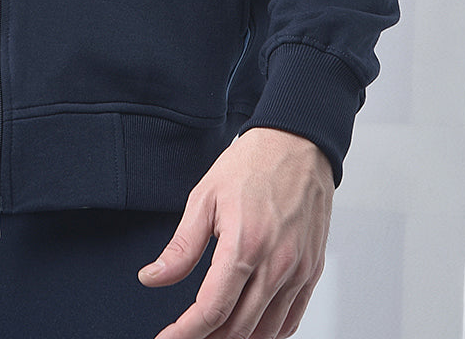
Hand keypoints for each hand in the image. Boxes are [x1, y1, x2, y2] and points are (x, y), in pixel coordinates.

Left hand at [138, 128, 332, 338]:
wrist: (297, 145)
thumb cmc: (252, 165)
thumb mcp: (205, 198)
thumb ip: (181, 247)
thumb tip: (152, 278)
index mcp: (245, 245)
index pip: (212, 309)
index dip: (186, 332)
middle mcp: (276, 264)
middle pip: (239, 328)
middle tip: (186, 335)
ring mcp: (298, 271)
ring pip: (267, 331)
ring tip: (213, 334)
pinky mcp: (312, 271)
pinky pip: (291, 319)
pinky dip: (269, 333)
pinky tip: (249, 328)